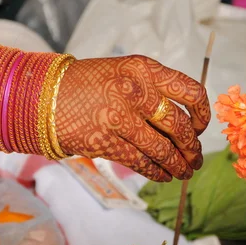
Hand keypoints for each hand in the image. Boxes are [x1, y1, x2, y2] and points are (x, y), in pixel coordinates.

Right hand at [56, 55, 209, 181]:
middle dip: (192, 148)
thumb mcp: (123, 73)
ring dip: (178, 165)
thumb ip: (153, 89)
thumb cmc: (87, 85)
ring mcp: (119, 118)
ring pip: (163, 149)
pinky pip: (141, 162)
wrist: (43, 97)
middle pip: (180, 126)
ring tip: (184, 172)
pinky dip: (157, 172)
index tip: (201, 128)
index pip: (190, 92)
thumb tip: (186, 123)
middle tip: (195, 158)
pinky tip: (163, 175)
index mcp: (143, 69)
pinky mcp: (105, 142)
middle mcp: (134, 91)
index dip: (202, 114)